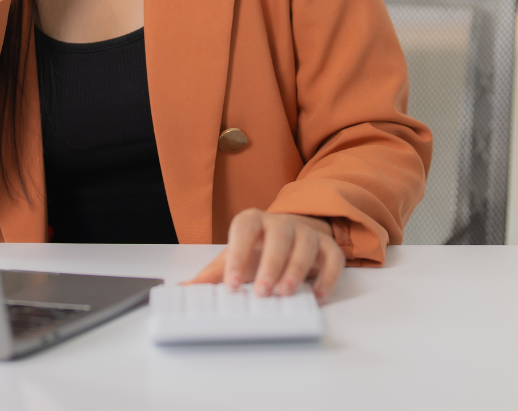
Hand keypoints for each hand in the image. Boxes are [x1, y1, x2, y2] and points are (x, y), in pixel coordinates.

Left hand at [187, 209, 345, 301]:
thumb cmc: (258, 249)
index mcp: (253, 221)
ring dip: (297, 269)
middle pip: (278, 235)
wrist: (290, 236)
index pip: (244, 228)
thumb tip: (184, 289)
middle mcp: (281, 222)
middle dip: (271, 264)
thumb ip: (212, 274)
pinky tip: (317, 295)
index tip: (232, 284)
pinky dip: (328, 275)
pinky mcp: (327, 245)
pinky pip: (333, 256)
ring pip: (306, 243)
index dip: (238, 254)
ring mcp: (306, 231)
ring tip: (286, 293)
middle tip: (262, 291)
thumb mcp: (234, 257)